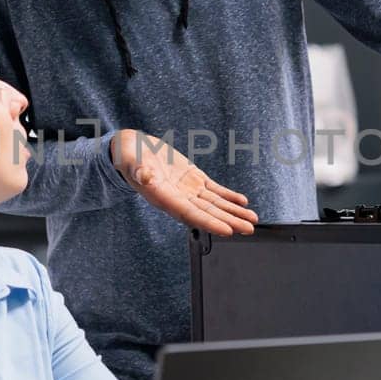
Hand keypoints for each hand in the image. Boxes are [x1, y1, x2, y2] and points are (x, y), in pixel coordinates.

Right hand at [112, 130, 257, 235]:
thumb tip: (145, 177)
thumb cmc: (129, 156)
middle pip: (207, 213)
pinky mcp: (193, 178)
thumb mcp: (130, 161)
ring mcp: (187, 189)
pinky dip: (228, 196)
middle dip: (229, 221)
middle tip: (248, 229)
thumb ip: (138, 171)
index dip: (209, 223)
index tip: (227, 230)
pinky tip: (242, 202)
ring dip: (233, 212)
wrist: (133, 149)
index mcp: (163, 197)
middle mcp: (178, 198)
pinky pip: (214, 190)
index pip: (190, 214)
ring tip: (251, 219)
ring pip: (214, 204)